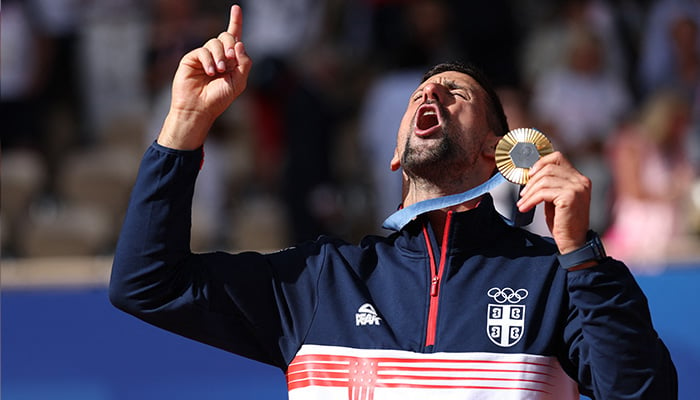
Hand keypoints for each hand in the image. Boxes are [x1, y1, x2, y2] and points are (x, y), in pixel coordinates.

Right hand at [158, 5, 251, 149]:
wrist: (200, 109)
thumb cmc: (219, 99)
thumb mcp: (238, 82)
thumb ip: (243, 63)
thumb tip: (240, 43)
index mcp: (231, 60)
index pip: (234, 37)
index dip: (236, 22)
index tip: (236, 8)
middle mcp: (218, 56)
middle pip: (227, 37)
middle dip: (231, 45)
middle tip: (231, 59)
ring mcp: (205, 56)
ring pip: (215, 42)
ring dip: (220, 56)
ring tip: (219, 71)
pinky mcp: (192, 59)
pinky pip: (203, 51)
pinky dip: (209, 60)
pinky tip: (210, 72)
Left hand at [516, 152, 591, 253]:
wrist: (573, 242)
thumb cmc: (563, 222)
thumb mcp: (556, 199)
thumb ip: (550, 185)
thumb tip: (531, 174)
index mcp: (579, 179)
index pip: (558, 157)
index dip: (540, 162)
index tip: (528, 175)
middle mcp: (581, 181)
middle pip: (549, 168)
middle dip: (531, 181)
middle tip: (523, 194)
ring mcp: (577, 188)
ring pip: (544, 180)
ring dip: (529, 192)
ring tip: (522, 203)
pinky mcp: (570, 197)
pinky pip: (543, 193)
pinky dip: (531, 200)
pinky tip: (525, 207)